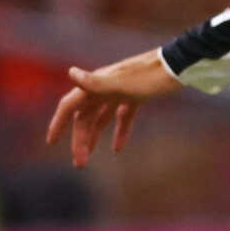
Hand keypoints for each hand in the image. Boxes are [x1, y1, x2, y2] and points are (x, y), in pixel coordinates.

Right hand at [46, 50, 181, 165]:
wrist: (178, 66)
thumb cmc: (149, 76)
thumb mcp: (122, 83)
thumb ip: (96, 82)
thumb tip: (71, 73)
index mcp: (95, 85)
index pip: (69, 106)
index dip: (58, 123)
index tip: (51, 142)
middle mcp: (103, 87)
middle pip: (85, 117)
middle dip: (80, 140)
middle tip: (80, 163)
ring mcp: (119, 91)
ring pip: (100, 118)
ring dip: (94, 137)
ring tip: (88, 158)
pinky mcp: (135, 96)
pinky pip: (122, 116)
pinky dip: (119, 131)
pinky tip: (118, 148)